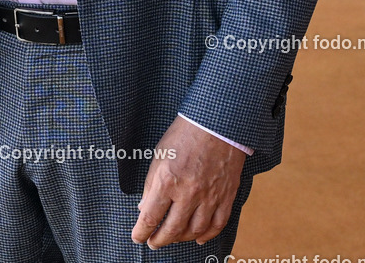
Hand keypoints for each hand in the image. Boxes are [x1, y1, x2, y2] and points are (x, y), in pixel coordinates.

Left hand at [131, 115, 245, 247]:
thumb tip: (144, 207)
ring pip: (194, 231)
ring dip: (181, 238)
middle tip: (154, 242)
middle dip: (159, 240)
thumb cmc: (186, 134)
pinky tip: (198, 237)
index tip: (138, 237)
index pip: (151, 217)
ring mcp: (209, 196)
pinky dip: (207, 235)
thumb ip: (151, 184)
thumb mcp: (160, 154)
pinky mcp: (226, 196)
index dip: (141, 232)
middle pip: (172, 230)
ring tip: (173, 238)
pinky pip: (217, 224)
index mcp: (168, 180)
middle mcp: (188, 192)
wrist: (216, 122)